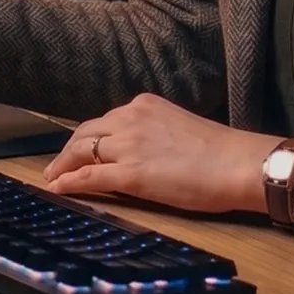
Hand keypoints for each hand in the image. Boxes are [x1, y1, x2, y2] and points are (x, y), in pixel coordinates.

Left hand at [41, 93, 286, 215]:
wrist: (239, 163)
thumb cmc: (221, 151)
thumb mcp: (177, 126)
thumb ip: (153, 131)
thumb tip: (141, 147)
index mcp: (143, 105)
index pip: (104, 120)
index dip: (88, 136)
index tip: (79, 147)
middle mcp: (130, 118)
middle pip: (85, 132)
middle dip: (69, 149)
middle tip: (58, 164)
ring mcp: (128, 145)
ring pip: (81, 151)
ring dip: (63, 165)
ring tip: (54, 177)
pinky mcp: (130, 173)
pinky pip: (88, 176)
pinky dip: (68, 181)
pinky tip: (57, 187)